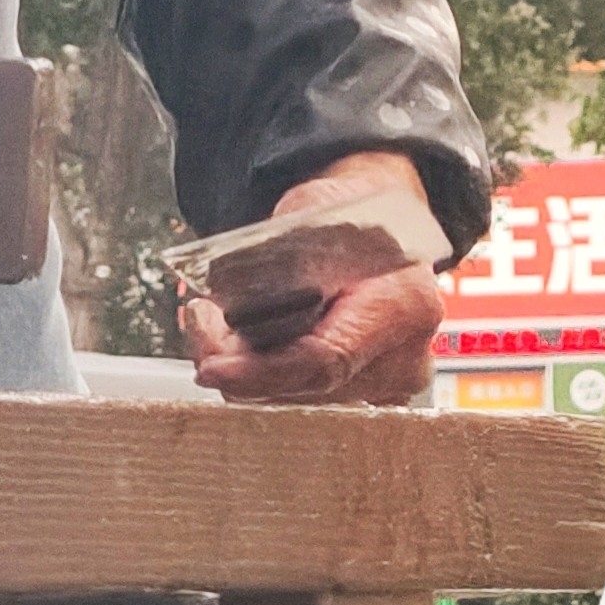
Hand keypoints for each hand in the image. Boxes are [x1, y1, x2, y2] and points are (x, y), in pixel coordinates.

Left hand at [180, 150, 445, 403]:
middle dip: (241, 365)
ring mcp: (389, 383)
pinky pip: (306, 394)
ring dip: (249, 370)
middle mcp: (405, 358)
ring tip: (215, 325)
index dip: (262, 371)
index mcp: (404, 304)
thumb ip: (281, 252)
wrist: (382, 222)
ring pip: (299, 396)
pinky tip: (240, 343)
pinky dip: (267, 374)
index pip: (326, 359)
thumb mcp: (312, 208)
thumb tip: (237, 294)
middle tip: (199, 324)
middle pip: (306, 386)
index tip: (211, 367)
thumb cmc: (348, 210)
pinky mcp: (367, 392)